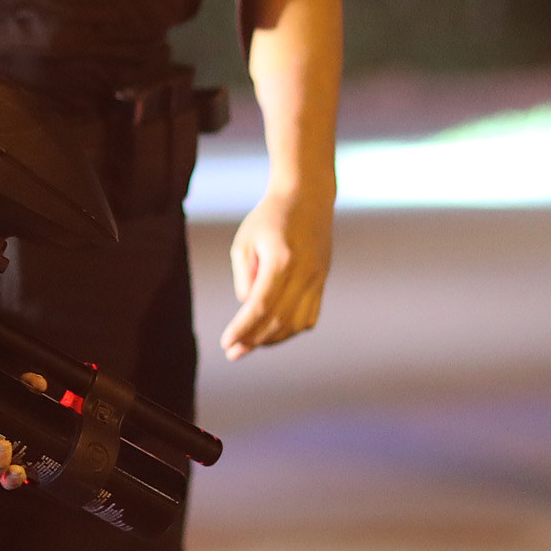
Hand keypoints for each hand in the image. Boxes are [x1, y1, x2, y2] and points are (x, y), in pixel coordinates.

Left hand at [223, 185, 330, 360]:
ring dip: (273, 339)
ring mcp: (318, 278)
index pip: (261, 307)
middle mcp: (304, 273)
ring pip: (297, 324)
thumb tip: (248, 309)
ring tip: (250, 344)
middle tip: (233, 352)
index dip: (243, 329)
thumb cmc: (268, 218)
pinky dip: (291, 330)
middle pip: (279, 321)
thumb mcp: (244, 243)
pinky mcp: (323, 281)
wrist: (307, 198)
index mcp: (282, 261)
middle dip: (253, 341)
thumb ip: (244, 279)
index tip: (227, 343)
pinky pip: (310, 316)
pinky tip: (273, 332)